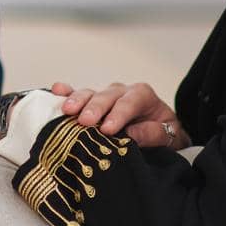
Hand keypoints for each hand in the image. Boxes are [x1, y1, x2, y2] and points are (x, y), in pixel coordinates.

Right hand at [55, 80, 189, 149]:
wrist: (162, 131)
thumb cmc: (164, 132)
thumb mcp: (169, 135)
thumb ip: (153, 133)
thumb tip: (131, 134)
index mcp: (142, 95)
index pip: (129, 102)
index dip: (118, 115)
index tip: (108, 129)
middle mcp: (122, 91)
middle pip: (107, 96)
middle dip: (95, 108)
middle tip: (85, 121)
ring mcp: (105, 96)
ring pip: (91, 94)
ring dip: (78, 101)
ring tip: (67, 111)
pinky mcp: (93, 103)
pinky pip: (78, 94)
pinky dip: (67, 92)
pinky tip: (57, 90)